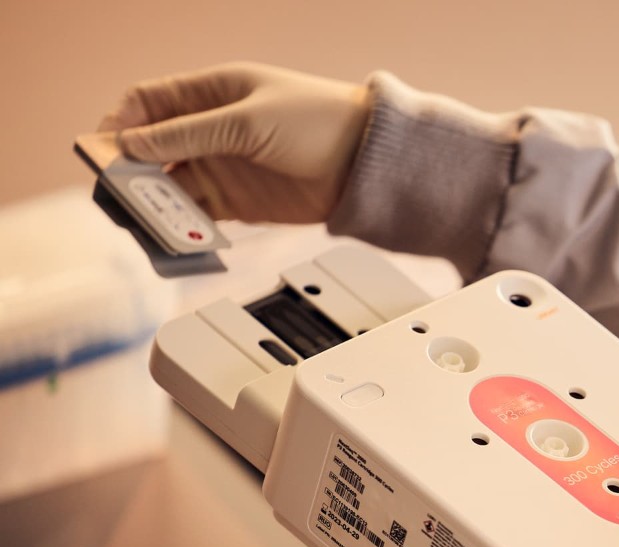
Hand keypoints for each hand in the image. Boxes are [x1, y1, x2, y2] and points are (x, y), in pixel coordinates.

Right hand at [98, 61, 371, 223]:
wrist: (367, 162)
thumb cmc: (320, 123)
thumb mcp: (247, 121)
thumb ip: (189, 134)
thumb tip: (132, 142)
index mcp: (212, 93)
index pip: (149, 104)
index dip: (122, 123)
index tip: (105, 149)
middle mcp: (212, 130)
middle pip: (152, 149)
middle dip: (130, 169)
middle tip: (117, 191)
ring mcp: (224, 167)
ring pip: (170, 186)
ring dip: (153, 202)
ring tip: (143, 219)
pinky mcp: (239, 202)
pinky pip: (198, 215)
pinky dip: (182, 225)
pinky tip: (173, 234)